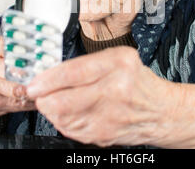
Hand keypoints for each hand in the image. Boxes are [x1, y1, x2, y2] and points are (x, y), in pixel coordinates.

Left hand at [26, 46, 171, 146]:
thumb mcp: (118, 58)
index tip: (34, 82)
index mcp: (118, 64)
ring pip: (62, 118)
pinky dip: (63, 121)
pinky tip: (69, 112)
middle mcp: (115, 90)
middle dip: (43, 98)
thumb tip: (51, 72)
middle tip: (38, 92)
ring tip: (54, 100)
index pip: (73, 72)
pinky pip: (70, 130)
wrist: (160, 111)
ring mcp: (109, 117)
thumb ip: (87, 63)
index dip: (47, 79)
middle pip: (63, 101)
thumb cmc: (137, 81)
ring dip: (51, 110)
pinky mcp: (103, 134)